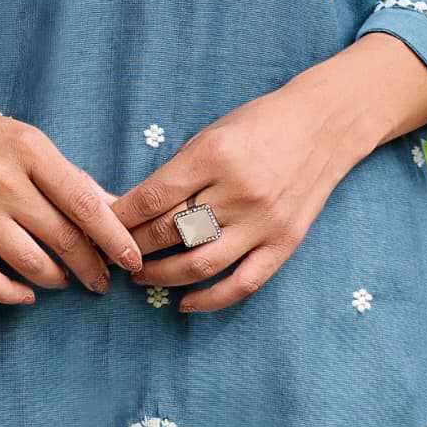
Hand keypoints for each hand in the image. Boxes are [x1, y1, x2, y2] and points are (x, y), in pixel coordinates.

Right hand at [0, 101, 145, 306]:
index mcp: (31, 152)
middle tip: (104, 280)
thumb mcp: (28, 141)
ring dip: (58, 280)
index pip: (85, 203)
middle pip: (64, 239)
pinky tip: (28, 294)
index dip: (115, 237)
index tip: (132, 258)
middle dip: (93, 267)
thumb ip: (68, 176)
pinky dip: (13, 294)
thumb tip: (114, 207)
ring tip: (67, 281)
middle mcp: (5, 183)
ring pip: (32, 264)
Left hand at [108, 73, 375, 314]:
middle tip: (114, 254)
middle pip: (170, 232)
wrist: (325, 125)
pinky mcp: (284, 243)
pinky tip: (185, 303)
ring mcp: (263, 221)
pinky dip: (210, 300)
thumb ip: (178, 172)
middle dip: (133, 247)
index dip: (120, 219)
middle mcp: (238, 191)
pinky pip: (242, 283)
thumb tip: (134, 211)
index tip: (101, 229)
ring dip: (161, 275)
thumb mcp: (213, 133)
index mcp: (214, 155)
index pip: (152, 198)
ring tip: (140, 276)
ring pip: (199, 264)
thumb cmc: (261, 124)